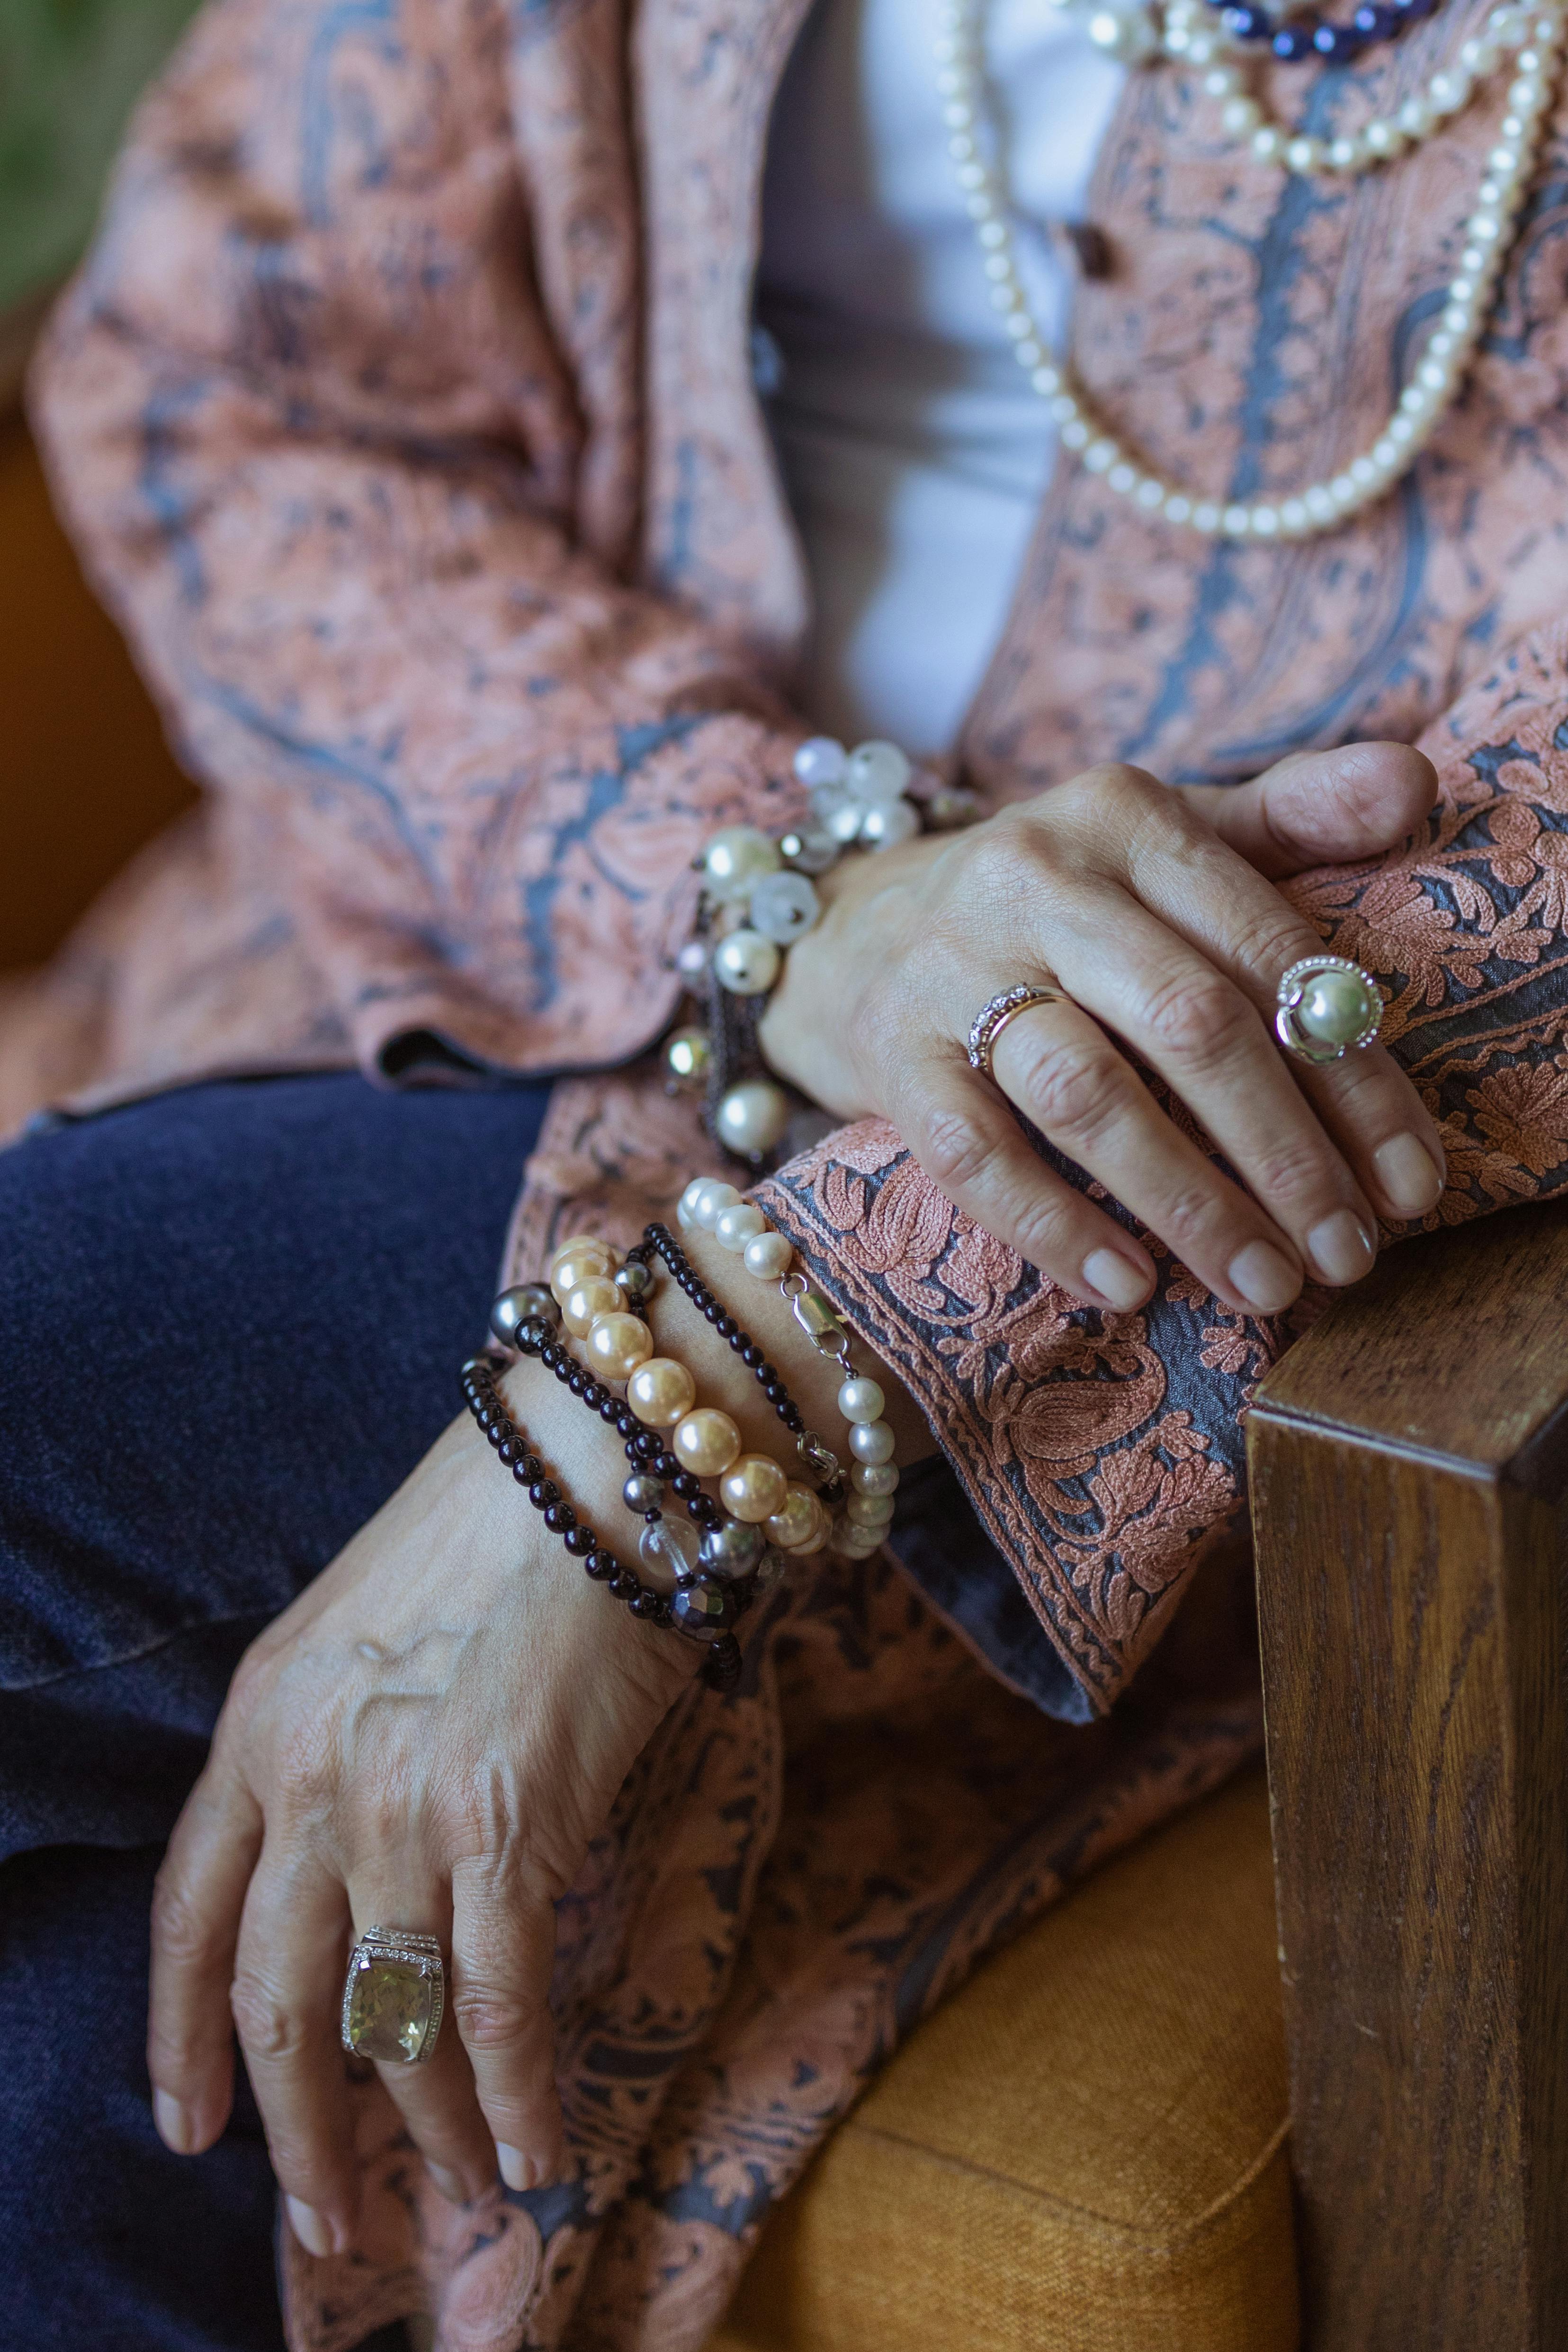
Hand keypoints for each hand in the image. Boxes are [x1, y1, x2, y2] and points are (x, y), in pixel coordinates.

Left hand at [146, 1368, 702, 2255]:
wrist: (597, 1449)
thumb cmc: (505, 1520)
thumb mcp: (366, 1626)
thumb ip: (345, 1746)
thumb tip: (378, 1878)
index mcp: (260, 1718)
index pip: (190, 1910)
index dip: (182, 2030)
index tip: (186, 2123)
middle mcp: (310, 1775)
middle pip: (276, 1999)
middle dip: (292, 2132)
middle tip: (319, 2217)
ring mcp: (401, 1806)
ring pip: (392, 2019)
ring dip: (424, 2126)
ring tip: (457, 2191)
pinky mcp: (506, 1823)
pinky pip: (499, 2002)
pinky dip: (516, 2094)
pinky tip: (534, 2151)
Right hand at [760, 743, 1446, 1314]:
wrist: (846, 928)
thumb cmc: (1050, 902)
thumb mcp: (1161, 837)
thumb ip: (1292, 815)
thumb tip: (1416, 783)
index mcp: (1126, 818)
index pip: (1268, 951)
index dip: (1353, 1075)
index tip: (1411, 1182)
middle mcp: (1035, 879)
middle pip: (1188, 1024)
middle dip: (1285, 1154)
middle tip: (1347, 1254)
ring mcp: (950, 968)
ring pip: (1087, 1095)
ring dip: (1189, 1204)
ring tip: (1263, 1286)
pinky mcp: (887, 1054)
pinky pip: (975, 1154)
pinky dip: (1055, 1226)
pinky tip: (1128, 1287)